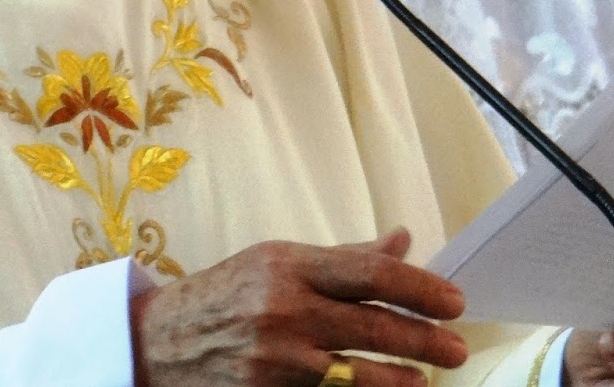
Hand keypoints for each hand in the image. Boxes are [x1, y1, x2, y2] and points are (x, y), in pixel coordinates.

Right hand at [132, 228, 467, 385]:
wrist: (156, 343)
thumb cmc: (225, 295)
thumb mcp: (277, 261)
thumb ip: (345, 257)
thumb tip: (402, 240)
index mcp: (290, 266)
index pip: (372, 274)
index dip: (421, 289)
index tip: (455, 302)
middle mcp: (284, 311)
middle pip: (374, 327)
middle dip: (425, 341)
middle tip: (457, 348)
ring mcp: (275, 361)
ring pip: (358, 375)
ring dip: (401, 380)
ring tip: (425, 380)